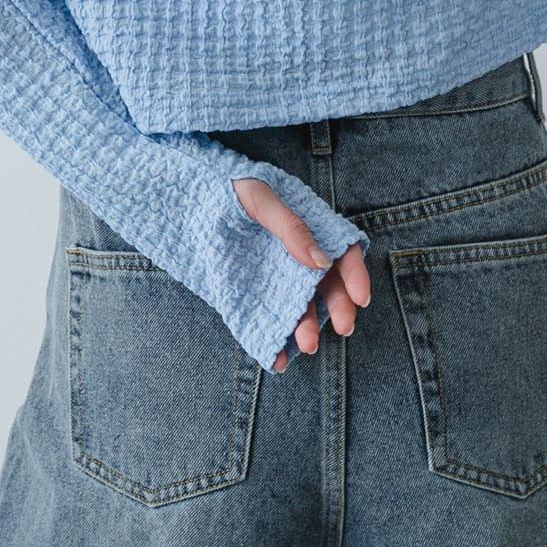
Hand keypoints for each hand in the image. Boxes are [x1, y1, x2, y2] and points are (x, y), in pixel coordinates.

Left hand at [231, 176, 371, 371]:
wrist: (185, 198)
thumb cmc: (229, 188)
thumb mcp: (259, 197)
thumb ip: (290, 226)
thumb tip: (322, 261)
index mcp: (306, 228)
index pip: (340, 252)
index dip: (354, 275)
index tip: (361, 297)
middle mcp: (295, 257)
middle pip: (327, 285)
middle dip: (338, 307)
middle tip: (344, 326)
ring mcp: (273, 279)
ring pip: (299, 307)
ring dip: (307, 327)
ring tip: (307, 345)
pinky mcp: (250, 296)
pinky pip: (266, 322)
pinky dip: (275, 343)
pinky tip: (278, 358)